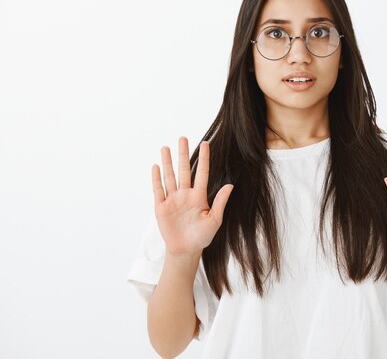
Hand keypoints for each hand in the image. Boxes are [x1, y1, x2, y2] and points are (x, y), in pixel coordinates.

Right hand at [151, 137, 233, 256]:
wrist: (186, 250)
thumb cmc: (202, 237)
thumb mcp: (214, 220)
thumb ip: (220, 202)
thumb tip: (230, 186)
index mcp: (199, 196)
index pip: (202, 172)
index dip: (204, 158)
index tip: (206, 143)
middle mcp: (185, 194)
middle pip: (184, 170)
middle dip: (182, 154)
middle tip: (182, 137)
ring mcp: (173, 200)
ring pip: (170, 177)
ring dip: (167, 162)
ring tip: (165, 147)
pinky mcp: (161, 207)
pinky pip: (158, 190)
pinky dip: (156, 178)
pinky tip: (156, 166)